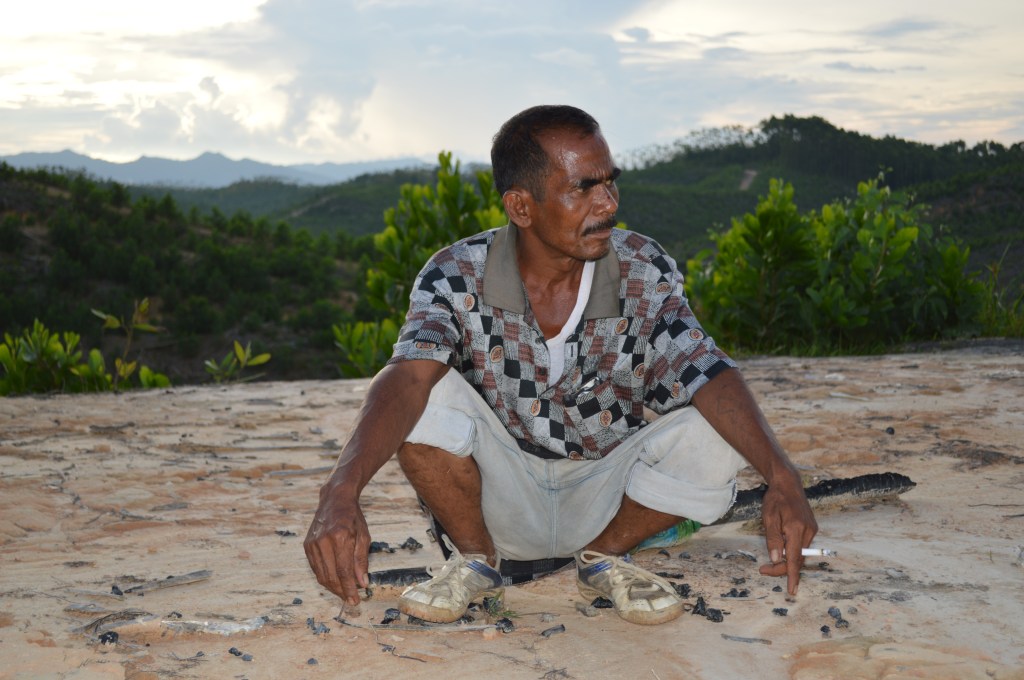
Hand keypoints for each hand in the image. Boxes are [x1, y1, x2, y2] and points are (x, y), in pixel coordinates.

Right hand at [303, 488, 370, 605]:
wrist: (335, 499)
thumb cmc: (353, 517)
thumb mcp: (364, 536)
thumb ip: (362, 561)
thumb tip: (362, 583)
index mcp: (340, 537)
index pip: (343, 571)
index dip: (349, 589)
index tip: (356, 600)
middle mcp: (323, 541)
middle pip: (331, 576)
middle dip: (341, 592)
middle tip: (351, 600)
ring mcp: (312, 544)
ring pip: (321, 575)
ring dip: (333, 588)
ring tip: (344, 592)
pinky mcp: (307, 545)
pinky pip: (316, 568)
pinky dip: (325, 577)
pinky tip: (335, 581)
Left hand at [757, 472, 817, 594]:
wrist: (788, 484)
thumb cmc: (776, 499)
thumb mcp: (769, 518)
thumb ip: (773, 539)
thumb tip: (775, 559)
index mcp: (796, 529)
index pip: (794, 559)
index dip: (791, 576)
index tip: (791, 591)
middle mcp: (808, 532)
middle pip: (797, 559)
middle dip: (782, 568)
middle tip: (763, 569)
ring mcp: (812, 530)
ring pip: (800, 553)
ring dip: (787, 559)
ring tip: (770, 558)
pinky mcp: (812, 528)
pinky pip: (802, 546)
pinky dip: (792, 550)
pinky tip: (781, 545)